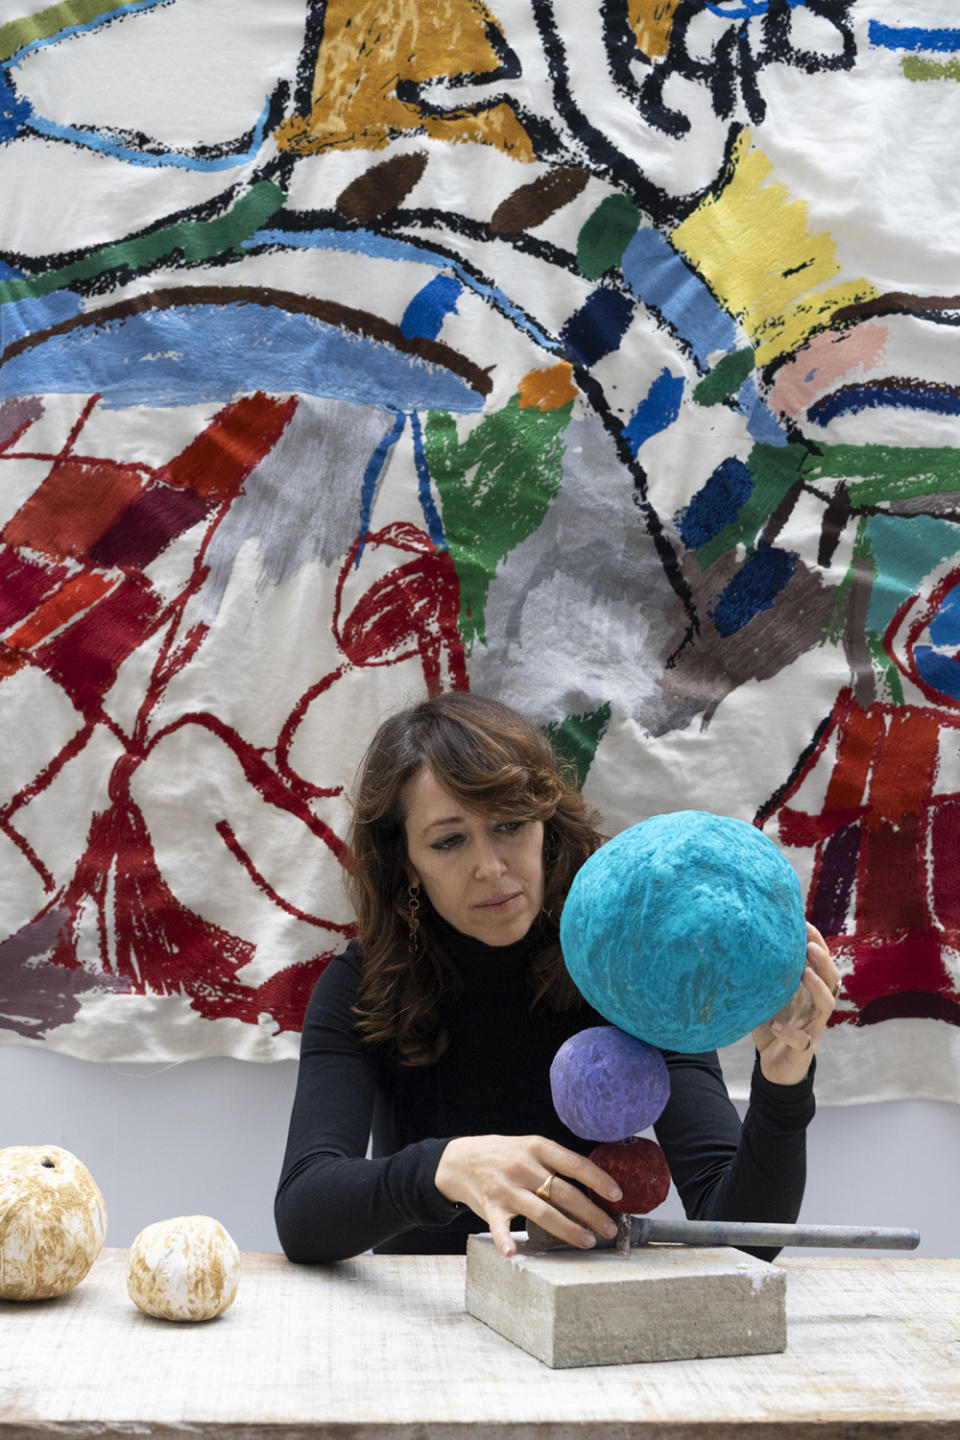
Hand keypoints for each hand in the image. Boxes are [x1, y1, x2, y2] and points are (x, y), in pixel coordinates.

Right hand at [434, 1134, 622, 1257]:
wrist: (459, 1160)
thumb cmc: (503, 1154)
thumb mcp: (529, 1146)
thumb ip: (555, 1162)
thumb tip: (594, 1182)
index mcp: (537, 1147)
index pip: (575, 1164)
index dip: (598, 1180)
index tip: (617, 1195)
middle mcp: (523, 1166)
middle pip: (564, 1192)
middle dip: (591, 1213)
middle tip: (609, 1228)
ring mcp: (506, 1187)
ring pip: (543, 1212)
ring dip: (568, 1229)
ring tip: (588, 1241)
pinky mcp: (489, 1207)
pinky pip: (499, 1227)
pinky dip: (505, 1240)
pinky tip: (513, 1253)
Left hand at [752, 924, 838, 1084]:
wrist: (775, 1066)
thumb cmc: (773, 1024)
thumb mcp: (768, 997)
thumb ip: (764, 977)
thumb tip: (741, 946)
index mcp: (809, 989)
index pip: (820, 961)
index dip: (816, 942)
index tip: (804, 923)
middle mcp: (815, 1005)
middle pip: (831, 978)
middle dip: (823, 960)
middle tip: (810, 945)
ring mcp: (813, 1027)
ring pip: (826, 1005)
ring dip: (817, 988)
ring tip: (804, 974)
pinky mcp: (804, 1048)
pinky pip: (802, 1040)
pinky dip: (789, 1032)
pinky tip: (776, 1026)